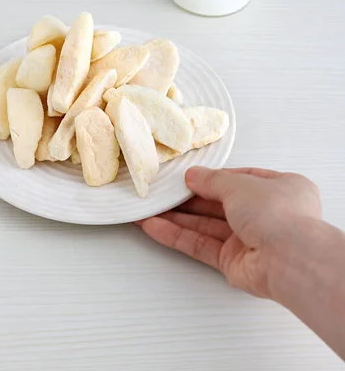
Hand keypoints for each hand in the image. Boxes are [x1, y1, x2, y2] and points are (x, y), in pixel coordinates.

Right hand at [136, 167, 321, 297]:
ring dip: (176, 217)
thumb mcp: (240, 184)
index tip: (186, 175)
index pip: (238, 179)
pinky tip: (153, 227)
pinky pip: (200, 245)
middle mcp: (265, 214)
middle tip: (160, 191)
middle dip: (187, 198)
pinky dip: (177, 236)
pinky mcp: (233, 262)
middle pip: (218, 203)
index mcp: (278, 188)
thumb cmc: (276, 212)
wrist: (289, 259)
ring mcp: (249, 239)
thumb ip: (212, 180)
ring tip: (147, 208)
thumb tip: (192, 176)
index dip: (211, 177)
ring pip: (205, 225)